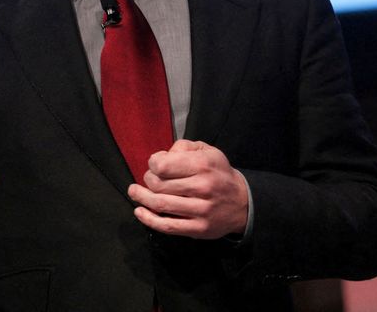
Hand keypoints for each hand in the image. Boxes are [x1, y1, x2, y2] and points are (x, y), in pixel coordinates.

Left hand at [127, 139, 247, 238]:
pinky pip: (168, 226)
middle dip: (147, 180)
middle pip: (159, 185)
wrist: (242, 203)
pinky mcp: (198, 229)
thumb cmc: (218, 173)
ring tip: (134, 192)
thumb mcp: (207, 151)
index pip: (163, 165)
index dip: (152, 163)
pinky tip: (139, 211)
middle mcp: (202, 187)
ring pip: (161, 204)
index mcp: (203, 165)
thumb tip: (161, 156)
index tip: (153, 164)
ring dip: (142, 198)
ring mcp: (201, 210)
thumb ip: (183, 147)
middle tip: (147, 179)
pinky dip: (149, 219)